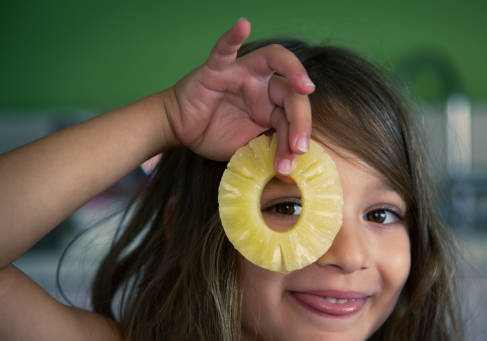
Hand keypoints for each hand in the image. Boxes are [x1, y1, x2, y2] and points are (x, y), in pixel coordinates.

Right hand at [164, 18, 314, 174]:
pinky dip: (232, 36)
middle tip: (299, 147)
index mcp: (272, 106)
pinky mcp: (216, 68)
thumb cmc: (215, 134)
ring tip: (305, 86)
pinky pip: (224, 49)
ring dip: (293, 70)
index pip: (293, 117)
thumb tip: (292, 169)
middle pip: (291, 92)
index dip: (297, 138)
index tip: (295, 161)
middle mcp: (262, 86)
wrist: (181, 130)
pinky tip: (243, 25)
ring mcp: (241, 73)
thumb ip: (268, 151)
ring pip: (273, 60)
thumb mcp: (247, 148)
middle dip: (300, 120)